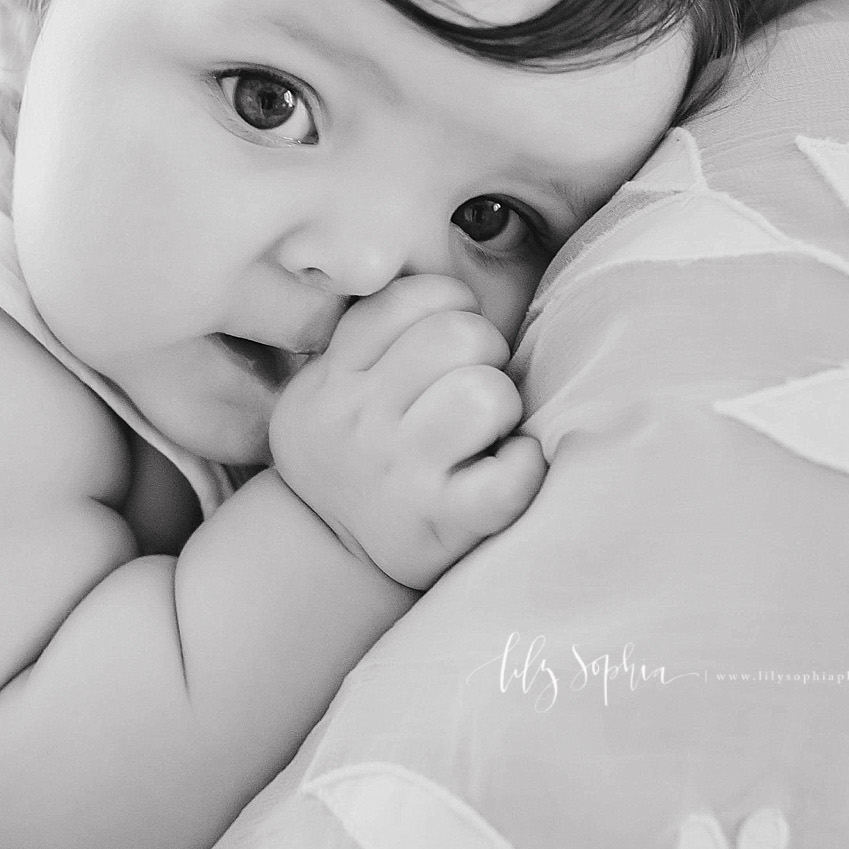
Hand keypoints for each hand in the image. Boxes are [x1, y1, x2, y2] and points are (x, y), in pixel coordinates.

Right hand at [268, 274, 546, 589]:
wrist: (324, 554)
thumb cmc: (352, 453)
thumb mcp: (327, 388)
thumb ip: (372, 339)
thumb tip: (455, 294)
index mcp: (335, 376)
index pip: (411, 298)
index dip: (451, 306)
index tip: (450, 341)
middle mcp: (360, 419)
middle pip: (459, 335)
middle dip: (486, 351)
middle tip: (474, 385)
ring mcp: (401, 472)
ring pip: (485, 394)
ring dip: (503, 406)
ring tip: (486, 430)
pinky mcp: (442, 522)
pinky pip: (509, 476)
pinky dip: (524, 466)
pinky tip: (508, 466)